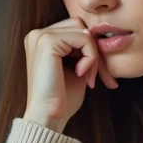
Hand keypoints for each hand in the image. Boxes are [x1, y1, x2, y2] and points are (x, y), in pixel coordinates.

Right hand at [23, 17, 118, 132]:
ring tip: (87, 76)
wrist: (48, 117)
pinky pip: (83, 38)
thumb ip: (83, 49)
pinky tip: (81, 74)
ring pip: (83, 31)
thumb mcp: (76, 67)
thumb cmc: (62, 98)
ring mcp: (40, 36)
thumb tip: (105, 36)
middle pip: (80, 25)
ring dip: (93, 55)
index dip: (90, 50)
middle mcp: (37, 34)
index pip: (76, 29)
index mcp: (41, 40)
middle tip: (94, 76)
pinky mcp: (47, 42)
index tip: (96, 76)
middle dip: (93, 50)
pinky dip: (90, 57)